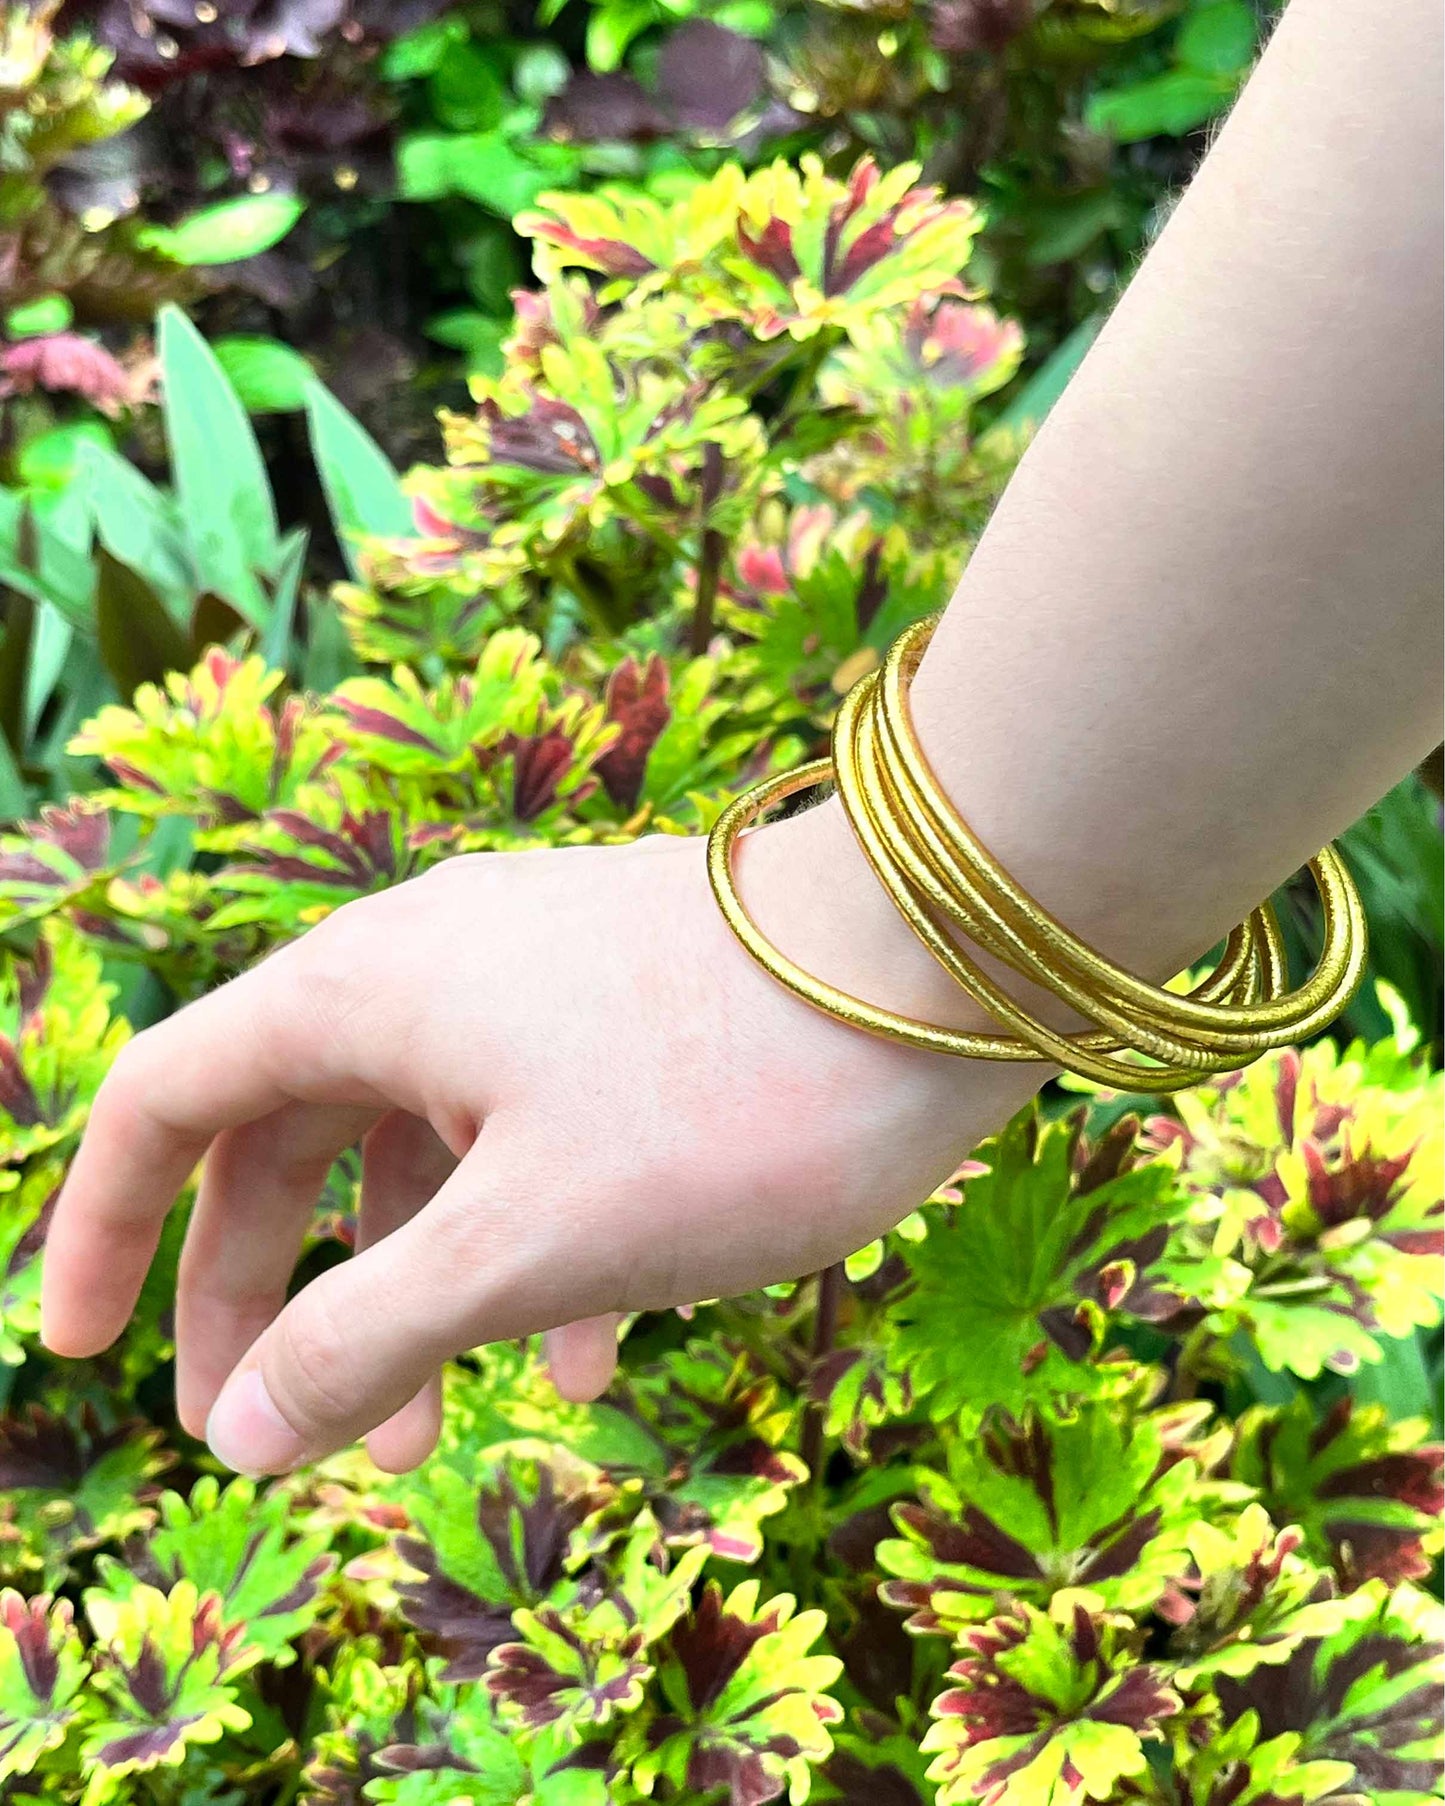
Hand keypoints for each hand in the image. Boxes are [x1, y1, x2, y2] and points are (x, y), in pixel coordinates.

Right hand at [41, 801, 1036, 1475]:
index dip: (107, 1229)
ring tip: (428, 1449)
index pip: (171, 1099)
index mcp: (364, 990)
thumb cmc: (731, 1089)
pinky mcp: (634, 1013)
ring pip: (423, 1153)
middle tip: (272, 1440)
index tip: (86, 1351)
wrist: (947, 951)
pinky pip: (534, 1141)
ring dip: (410, 1296)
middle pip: (290, 1138)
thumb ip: (369, 1334)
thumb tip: (243, 1436)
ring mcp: (541, 982)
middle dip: (271, 1298)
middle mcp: (434, 966)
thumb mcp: (530, 1239)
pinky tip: (593, 1367)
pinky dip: (529, 1253)